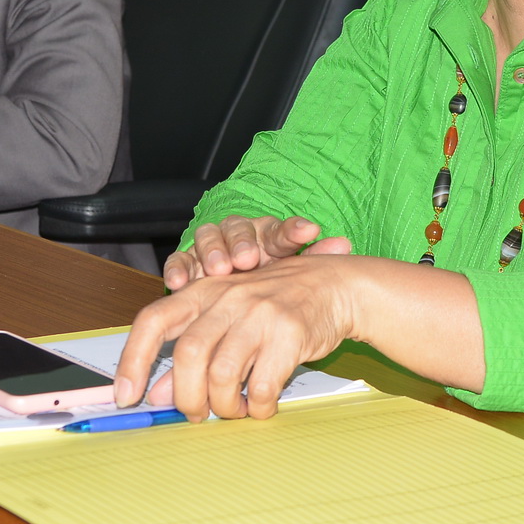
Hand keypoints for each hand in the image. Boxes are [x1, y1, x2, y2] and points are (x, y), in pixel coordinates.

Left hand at [112, 259, 363, 420]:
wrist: (336, 286)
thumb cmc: (277, 305)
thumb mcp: (227, 320)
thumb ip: (190, 355)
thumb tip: (156, 395)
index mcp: (203, 290)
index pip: (152, 320)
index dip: (132, 359)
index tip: (125, 396)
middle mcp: (226, 297)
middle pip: (187, 354)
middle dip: (185, 396)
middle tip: (194, 414)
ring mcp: (259, 313)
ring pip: (222, 374)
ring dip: (223, 406)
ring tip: (232, 411)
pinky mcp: (290, 331)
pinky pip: (261, 386)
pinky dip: (256, 407)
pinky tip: (260, 407)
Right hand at [162, 216, 352, 290]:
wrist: (234, 295)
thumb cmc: (268, 283)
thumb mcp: (292, 274)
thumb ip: (315, 258)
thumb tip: (344, 244)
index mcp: (267, 237)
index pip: (280, 229)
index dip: (293, 231)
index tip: (308, 233)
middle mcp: (238, 236)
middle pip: (238, 228)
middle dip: (243, 242)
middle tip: (249, 258)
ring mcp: (210, 247)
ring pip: (207, 238)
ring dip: (211, 252)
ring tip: (218, 269)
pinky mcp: (186, 262)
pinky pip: (179, 260)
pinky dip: (179, 268)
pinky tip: (181, 281)